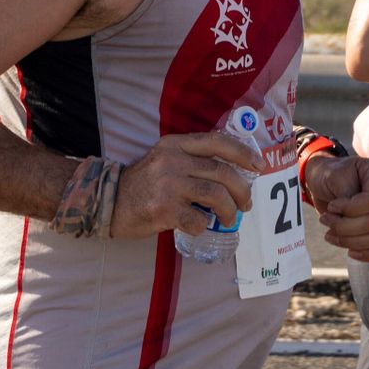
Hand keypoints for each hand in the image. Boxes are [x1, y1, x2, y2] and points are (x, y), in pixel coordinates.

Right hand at [110, 133, 261, 239]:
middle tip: (246, 203)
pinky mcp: (163, 209)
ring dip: (229, 211)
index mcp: (175, 144)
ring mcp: (167, 185)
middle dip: (242, 191)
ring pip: (216, 196)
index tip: (260, 165)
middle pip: (222, 173)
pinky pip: (197, 220)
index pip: (217, 142)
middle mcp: (172, 161)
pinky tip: (199, 226)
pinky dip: (204, 226)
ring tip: (229, 218)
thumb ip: (192, 159)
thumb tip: (231, 173)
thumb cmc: (144, 183)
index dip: (243, 153)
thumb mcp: (165, 159)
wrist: (109, 201)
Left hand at [306, 155, 368, 261]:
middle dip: (345, 227)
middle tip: (325, 220)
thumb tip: (351, 217)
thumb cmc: (329, 175)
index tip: (332, 206)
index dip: (351, 210)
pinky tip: (351, 252)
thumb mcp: (333, 176)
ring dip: (351, 241)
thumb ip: (346, 194)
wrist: (327, 182)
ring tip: (330, 234)